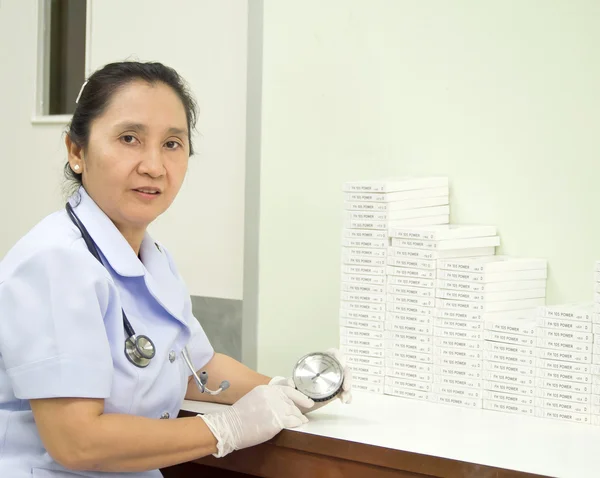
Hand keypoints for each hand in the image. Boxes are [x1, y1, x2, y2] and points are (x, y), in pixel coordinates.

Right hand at [198, 384, 313, 457]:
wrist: (229, 427)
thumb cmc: (238, 417)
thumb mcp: (253, 399)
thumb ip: (266, 398)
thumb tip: (278, 404)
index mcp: (265, 389)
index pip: (287, 390)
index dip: (298, 395)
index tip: (305, 399)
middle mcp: (272, 396)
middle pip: (291, 401)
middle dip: (299, 407)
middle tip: (305, 410)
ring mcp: (275, 408)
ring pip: (294, 411)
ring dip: (299, 416)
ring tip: (302, 419)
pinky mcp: (277, 421)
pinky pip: (293, 421)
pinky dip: (298, 422)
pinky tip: (300, 424)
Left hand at [269, 348, 352, 412]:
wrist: (292, 401)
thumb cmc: (290, 389)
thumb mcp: (286, 385)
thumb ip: (287, 383)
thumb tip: (290, 383)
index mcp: (318, 362)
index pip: (332, 354)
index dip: (339, 356)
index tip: (341, 364)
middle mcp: (328, 369)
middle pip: (343, 368)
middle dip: (347, 377)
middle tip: (346, 388)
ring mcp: (332, 380)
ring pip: (346, 380)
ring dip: (348, 389)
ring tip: (344, 399)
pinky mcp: (334, 391)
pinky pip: (345, 392)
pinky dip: (348, 396)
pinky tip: (346, 401)